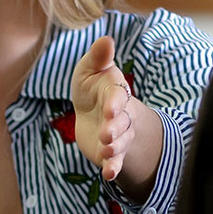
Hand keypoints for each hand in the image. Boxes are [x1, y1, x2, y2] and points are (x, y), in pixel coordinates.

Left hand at [72, 36, 133, 181]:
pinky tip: (108, 175)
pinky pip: (116, 160)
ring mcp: (117, 135)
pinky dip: (114, 167)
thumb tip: (106, 38)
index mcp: (114, 92)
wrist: (93, 112)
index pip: (117, 96)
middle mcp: (120, 114)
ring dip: (115, 148)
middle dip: (115, 128)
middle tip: (106, 134)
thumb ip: (98, 57)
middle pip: (122, 122)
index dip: (115, 102)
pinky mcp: (111, 152)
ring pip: (121, 142)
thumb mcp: (90, 69)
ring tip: (107, 151)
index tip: (110, 108)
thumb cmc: (92, 87)